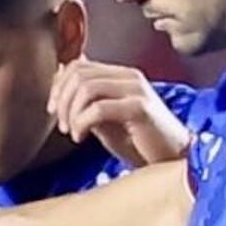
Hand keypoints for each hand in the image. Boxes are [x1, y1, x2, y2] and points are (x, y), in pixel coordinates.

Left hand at [52, 60, 183, 165]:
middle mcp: (129, 76)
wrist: (171, 161)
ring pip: (87, 88)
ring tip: (71, 132)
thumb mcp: (105, 119)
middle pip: (79, 74)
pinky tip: (80, 137)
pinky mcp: (140, 108)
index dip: (59, 86)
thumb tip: (60, 84)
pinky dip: (82, 123)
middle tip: (61, 125)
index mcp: (121, 75)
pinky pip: (99, 108)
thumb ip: (86, 101)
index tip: (53, 110)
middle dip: (62, 101)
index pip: (79, 65)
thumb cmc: (138, 142)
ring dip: (71, 112)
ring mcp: (136, 90)